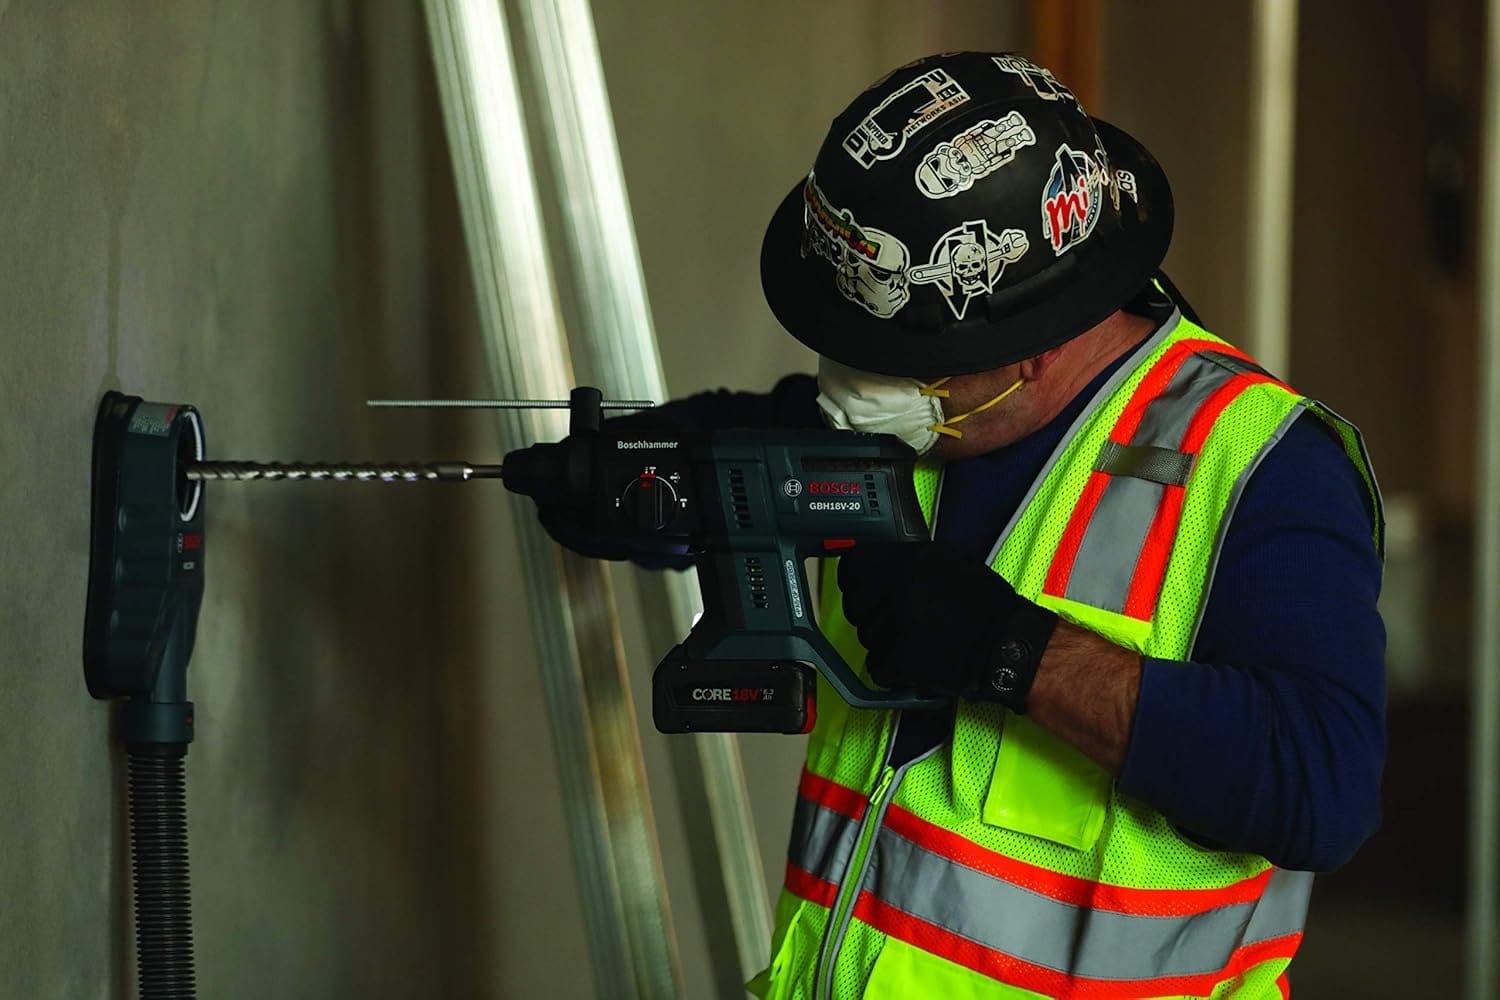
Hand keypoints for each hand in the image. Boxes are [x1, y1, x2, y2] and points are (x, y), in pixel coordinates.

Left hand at [836, 541, 1057, 710]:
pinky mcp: (897, 662)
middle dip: (869, 609)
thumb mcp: (948, 560)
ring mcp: (893, 628)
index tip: (861, 581)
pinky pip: (877, 665)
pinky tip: (917, 656)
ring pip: (865, 634)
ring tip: (916, 635)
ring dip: (882, 638)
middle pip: (855, 602)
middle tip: (896, 614)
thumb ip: (908, 557)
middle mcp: (895, 592)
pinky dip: (892, 666)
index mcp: (906, 562)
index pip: (853, 565)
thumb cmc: (984, 604)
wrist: (1005, 647)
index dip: (856, 575)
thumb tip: (879, 560)